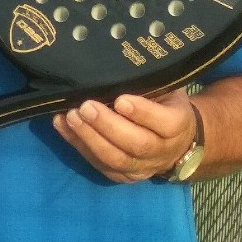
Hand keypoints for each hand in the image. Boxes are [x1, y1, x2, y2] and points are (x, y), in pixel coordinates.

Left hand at [52, 89, 196, 182]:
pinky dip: (78, 145)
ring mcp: (142, 168)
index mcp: (178, 125)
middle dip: (107, 126)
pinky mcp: (122, 176)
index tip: (120, 99)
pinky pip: (99, 165)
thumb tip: (116, 65)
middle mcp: (162, 152)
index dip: (142, 112)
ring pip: (115, 159)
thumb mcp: (167, 89)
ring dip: (89, 138)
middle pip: (136, 144)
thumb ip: (149, 84)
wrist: (176, 141)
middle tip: (85, 107)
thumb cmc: (166, 103)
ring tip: (70, 117)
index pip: (165, 123)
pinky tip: (62, 126)